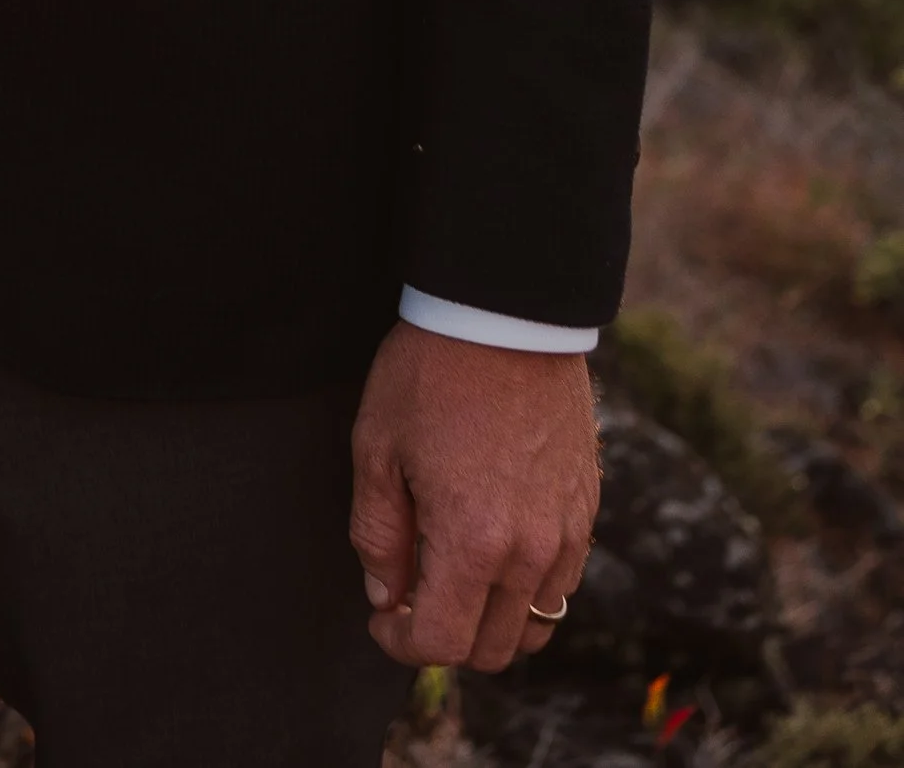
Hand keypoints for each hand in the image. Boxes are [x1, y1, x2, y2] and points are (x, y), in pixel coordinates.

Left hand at [349, 323, 599, 671]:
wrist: (505, 314)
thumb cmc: (432, 372)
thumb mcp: (377, 446)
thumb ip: (377, 533)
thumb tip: (385, 595)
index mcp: (472, 541)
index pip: (442, 643)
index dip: (401, 644)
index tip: (381, 619)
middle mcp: (530, 552)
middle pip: (491, 649)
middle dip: (443, 637)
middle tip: (409, 596)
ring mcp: (566, 534)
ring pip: (533, 626)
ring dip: (488, 620)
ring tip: (451, 577)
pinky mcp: (586, 510)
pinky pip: (561, 584)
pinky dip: (526, 590)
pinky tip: (493, 550)